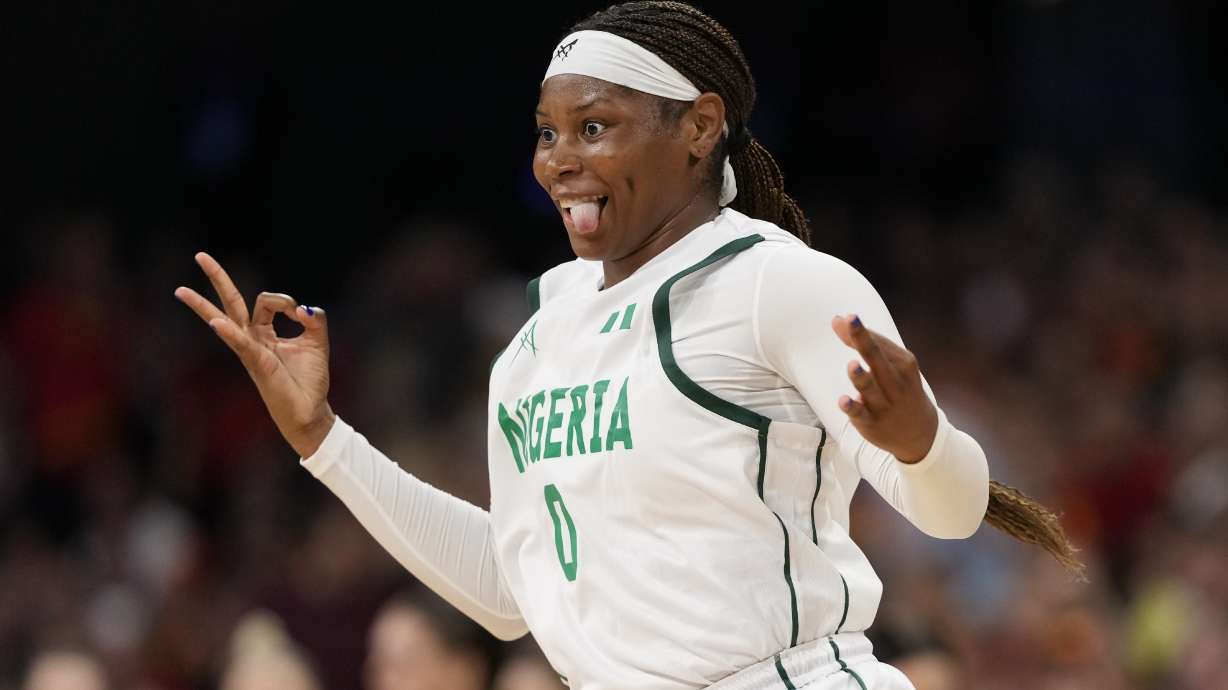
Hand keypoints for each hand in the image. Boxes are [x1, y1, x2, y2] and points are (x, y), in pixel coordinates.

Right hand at [175, 252, 335, 457]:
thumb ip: (313, 321)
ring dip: (203, 305)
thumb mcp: (318, 343)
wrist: (310, 412)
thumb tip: (302, 308)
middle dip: (217, 278)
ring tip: (180, 290)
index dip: (286, 301)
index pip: (267, 301)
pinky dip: (230, 332)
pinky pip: (242, 344)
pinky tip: (217, 323)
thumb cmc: (310, 381)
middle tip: (199, 255)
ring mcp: (251, 350)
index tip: (301, 316)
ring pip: (226, 320)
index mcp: (265, 333)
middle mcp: (252, 339)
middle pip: (232, 302)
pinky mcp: (257, 363)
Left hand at [831, 314, 937, 462]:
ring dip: (860, 376)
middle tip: (850, 320)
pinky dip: (852, 407)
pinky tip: (843, 400)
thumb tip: (837, 319)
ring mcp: (884, 403)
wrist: (920, 433)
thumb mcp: (893, 365)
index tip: (844, 318)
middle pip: (875, 357)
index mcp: (903, 363)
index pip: (879, 343)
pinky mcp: (872, 422)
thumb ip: (867, 343)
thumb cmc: (900, 388)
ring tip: (852, 365)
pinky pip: (860, 413)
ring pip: (869, 387)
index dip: (860, 330)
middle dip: (863, 339)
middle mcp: (895, 381)